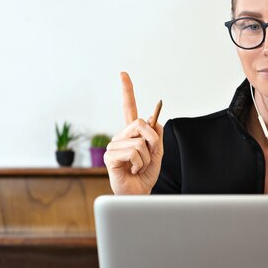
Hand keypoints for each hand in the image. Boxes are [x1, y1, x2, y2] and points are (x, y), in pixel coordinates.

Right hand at [104, 72, 163, 194]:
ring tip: (138, 167)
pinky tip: (132, 170)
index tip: (123, 74)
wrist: (139, 193)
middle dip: (153, 140)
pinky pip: (133, 152)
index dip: (127, 90)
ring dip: (146, 157)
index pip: (129, 108)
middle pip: (140, 123)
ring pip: (139, 142)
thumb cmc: (146, 175)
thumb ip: (157, 137)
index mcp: (132, 133)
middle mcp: (120, 136)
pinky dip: (139, 163)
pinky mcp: (109, 157)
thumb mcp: (158, 153)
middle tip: (150, 155)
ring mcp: (113, 146)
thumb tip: (155, 121)